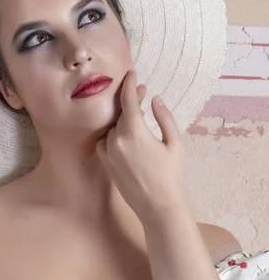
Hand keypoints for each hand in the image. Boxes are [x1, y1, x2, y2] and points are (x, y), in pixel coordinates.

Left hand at [96, 69, 185, 225]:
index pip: (128, 100)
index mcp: (135, 131)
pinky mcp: (105, 162)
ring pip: (113, 126)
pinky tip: (126, 136)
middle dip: (131, 101)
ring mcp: (108, 151)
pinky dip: (113, 134)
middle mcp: (117, 139)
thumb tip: (155, 99)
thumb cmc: (171, 175)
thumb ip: (164, 117)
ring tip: (140, 119)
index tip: (131, 73)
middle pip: (121, 112)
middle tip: (144, 94)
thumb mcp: (175, 143)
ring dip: (124, 119)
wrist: (157, 206)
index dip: (129, 84)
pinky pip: (105, 140)